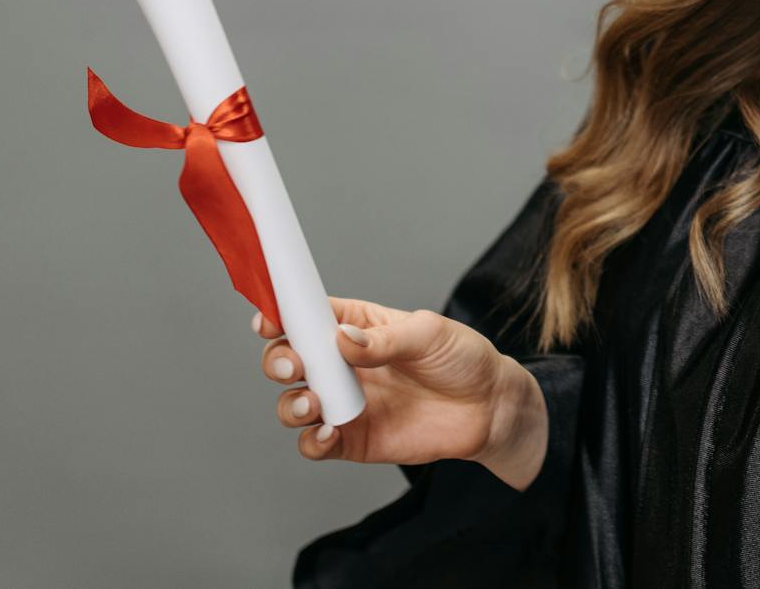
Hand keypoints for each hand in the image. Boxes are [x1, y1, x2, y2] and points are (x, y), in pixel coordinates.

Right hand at [255, 297, 548, 488]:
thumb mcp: (430, 334)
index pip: (308, 316)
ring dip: (291, 404)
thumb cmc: (462, 359)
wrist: (489, 409)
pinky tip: (329, 433)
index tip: (269, 320)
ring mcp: (345, 402)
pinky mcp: (352, 439)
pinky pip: (315, 444)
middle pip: (289, 358)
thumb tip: (342, 339)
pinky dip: (311, 442)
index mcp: (356, 326)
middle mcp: (342, 364)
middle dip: (279, 360)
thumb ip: (386, 340)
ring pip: (293, 403)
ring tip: (314, 404)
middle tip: (295, 365)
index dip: (282, 315)